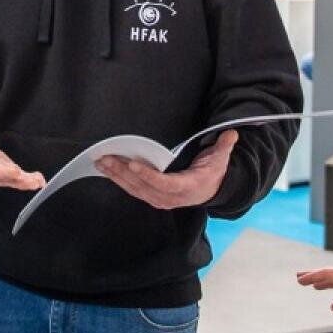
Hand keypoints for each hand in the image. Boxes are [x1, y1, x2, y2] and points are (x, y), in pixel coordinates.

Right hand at [0, 126, 46, 189]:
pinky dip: (28, 180)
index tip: (12, 172)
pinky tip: (39, 181)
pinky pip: (17, 177)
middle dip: (15, 180)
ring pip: (11, 180)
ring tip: (37, 182)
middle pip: (1, 178)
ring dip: (24, 182)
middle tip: (29, 181)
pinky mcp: (4, 171)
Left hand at [94, 129, 236, 210]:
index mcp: (187, 187)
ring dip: (116, 176)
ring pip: (134, 190)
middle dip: (123, 173)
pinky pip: (133, 190)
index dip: (148, 175)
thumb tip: (232, 133)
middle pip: (143, 187)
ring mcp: (160, 199)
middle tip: (106, 159)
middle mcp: (171, 197)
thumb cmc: (212, 172)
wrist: (211, 190)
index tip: (133, 165)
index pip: (164, 183)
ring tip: (101, 163)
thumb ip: (224, 146)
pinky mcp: (152, 198)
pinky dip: (119, 181)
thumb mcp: (220, 159)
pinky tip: (107, 171)